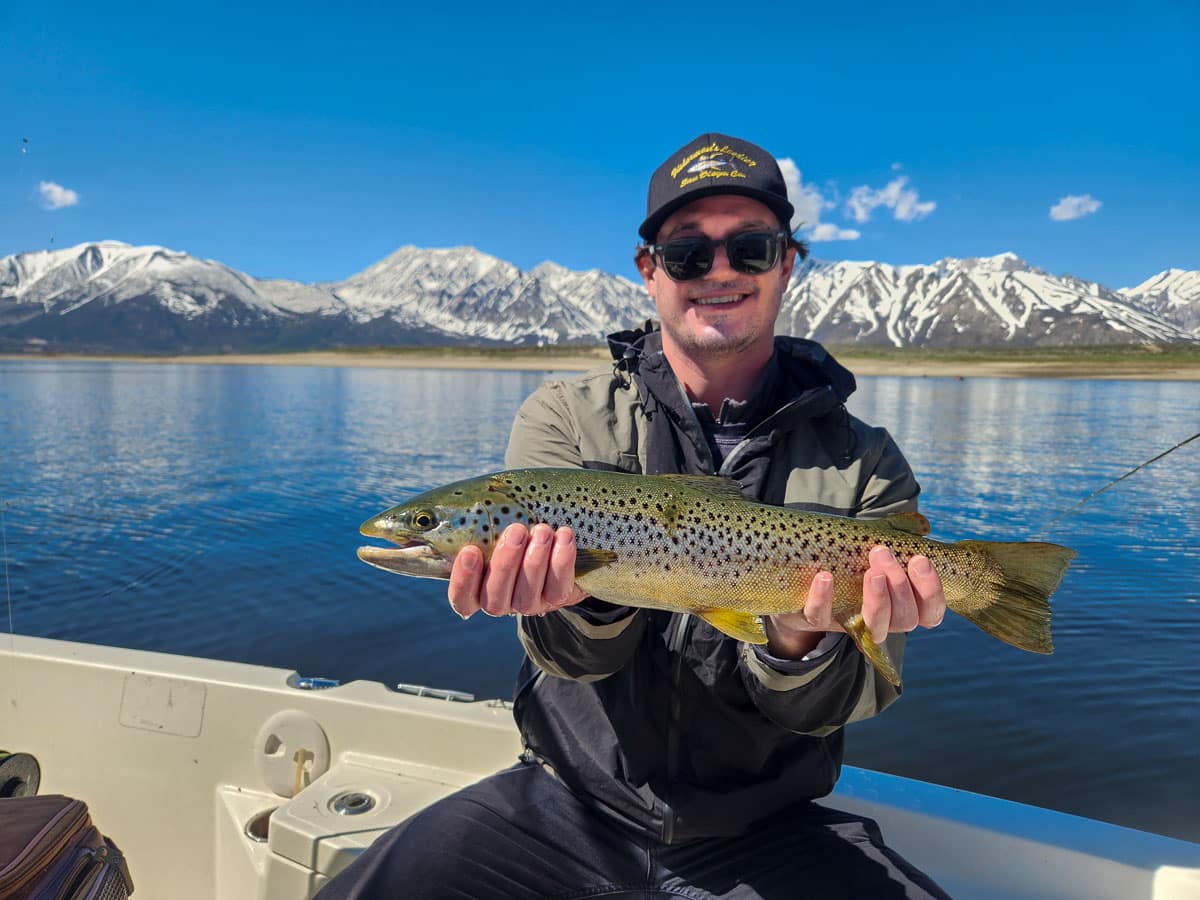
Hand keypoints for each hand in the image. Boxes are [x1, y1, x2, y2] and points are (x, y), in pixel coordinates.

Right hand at [447, 523, 587, 618]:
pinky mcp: (557, 598)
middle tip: (516, 530)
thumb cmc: (517, 528)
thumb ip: (479, 523)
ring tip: (542, 530)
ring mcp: (529, 603)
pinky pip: (557, 588)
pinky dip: (562, 561)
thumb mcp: (495, 525)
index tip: (470, 550)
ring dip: (534, 561)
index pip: (462, 597)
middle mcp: (501, 601)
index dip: (463, 579)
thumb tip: (464, 507)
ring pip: (526, 595)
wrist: (561, 542)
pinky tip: (564, 536)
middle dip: (505, 563)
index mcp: (478, 587)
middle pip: (494, 598)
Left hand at [767, 546, 945, 657]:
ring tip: (871, 571)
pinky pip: (820, 617)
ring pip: (875, 627)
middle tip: (882, 552)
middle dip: (899, 586)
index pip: (930, 614)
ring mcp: (849, 623)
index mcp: (901, 606)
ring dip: (877, 599)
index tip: (920, 560)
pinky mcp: (814, 619)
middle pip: (905, 619)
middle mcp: (881, 621)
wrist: (800, 576)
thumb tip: (921, 526)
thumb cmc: (848, 560)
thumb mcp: (872, 549)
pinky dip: (823, 598)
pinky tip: (825, 577)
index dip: (931, 592)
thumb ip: (897, 538)